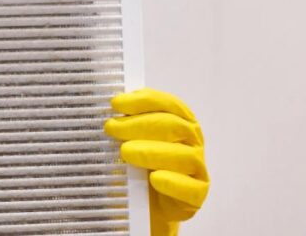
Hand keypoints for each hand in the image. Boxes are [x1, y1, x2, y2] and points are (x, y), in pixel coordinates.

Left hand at [104, 89, 208, 235]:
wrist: (145, 205)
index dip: (142, 100)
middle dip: (140, 124)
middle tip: (112, 128)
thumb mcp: (129, 142)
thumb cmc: (138, 168)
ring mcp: (197, 169)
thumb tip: (108, 113)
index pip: (168, 104)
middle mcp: (192, 142)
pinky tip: (154, 179)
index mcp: (181, 122)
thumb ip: (125, 126)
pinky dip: (172, 182)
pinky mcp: (196, 195)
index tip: (115, 103)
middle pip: (175, 126)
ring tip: (125, 152)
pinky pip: (189, 189)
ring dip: (152, 151)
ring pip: (184, 156)